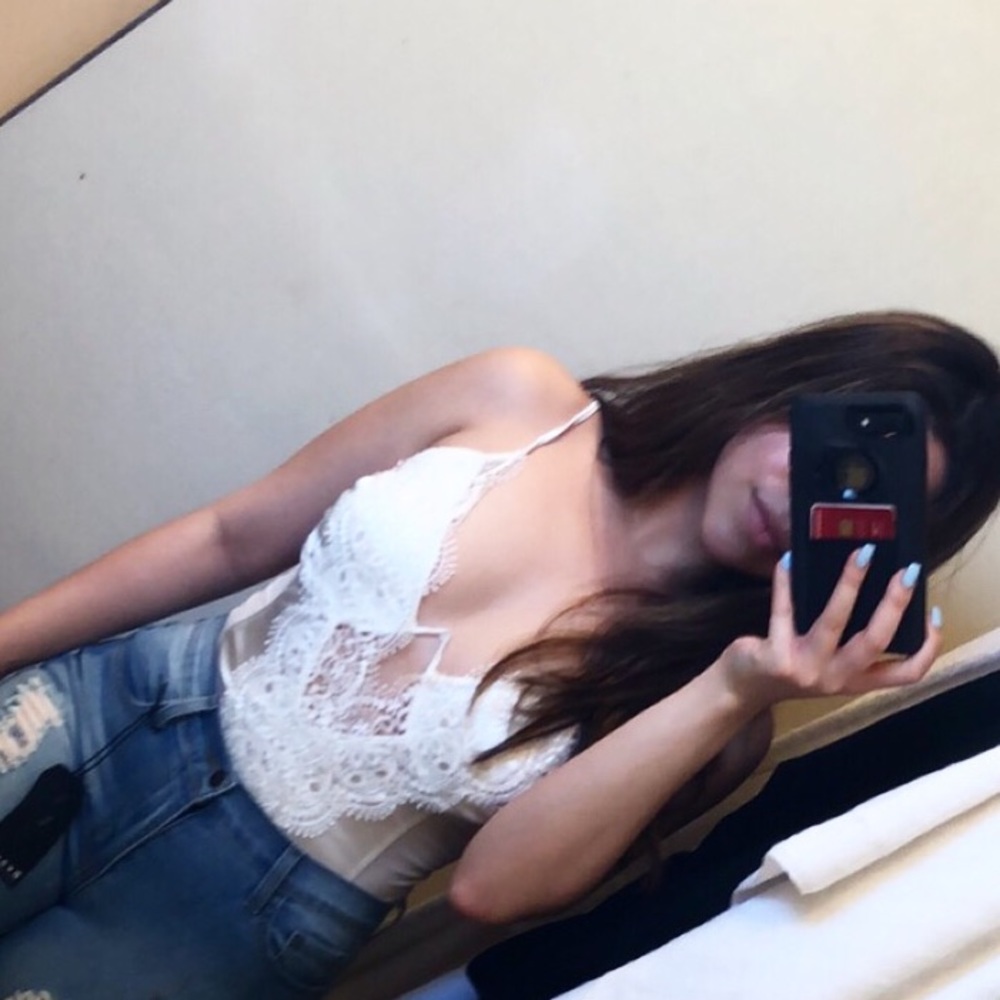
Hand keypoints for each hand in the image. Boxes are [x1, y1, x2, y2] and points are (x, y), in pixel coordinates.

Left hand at [717, 548, 940, 711]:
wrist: (741, 690)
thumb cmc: (790, 666)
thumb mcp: (827, 662)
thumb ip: (849, 641)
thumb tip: (871, 588)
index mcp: (856, 681)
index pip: (907, 674)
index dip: (927, 647)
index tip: (933, 612)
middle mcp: (836, 678)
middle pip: (876, 641)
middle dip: (895, 604)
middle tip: (908, 571)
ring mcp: (806, 669)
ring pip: (834, 623)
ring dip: (849, 585)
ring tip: (862, 554)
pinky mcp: (775, 656)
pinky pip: (783, 611)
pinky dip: (786, 582)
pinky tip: (788, 559)